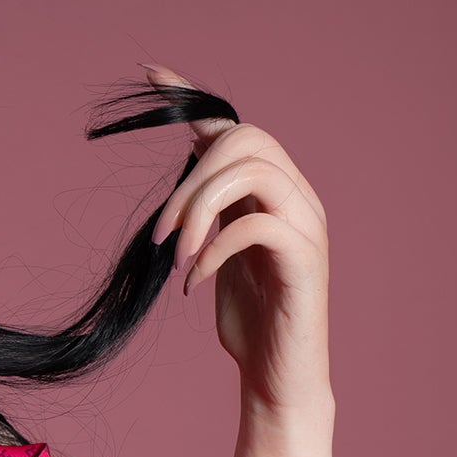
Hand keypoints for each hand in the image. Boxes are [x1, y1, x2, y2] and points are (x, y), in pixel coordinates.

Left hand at [142, 62, 330, 414]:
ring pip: (254, 170)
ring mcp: (305, 224)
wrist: (280, 380)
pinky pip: (257, 224)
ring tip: (179, 256)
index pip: (232, 126)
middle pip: (245, 139)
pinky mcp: (304, 260)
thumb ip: (210, 216)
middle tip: (163, 235)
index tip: (151, 76)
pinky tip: (197, 280)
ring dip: (201, 208)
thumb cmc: (251, 324)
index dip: (191, 99)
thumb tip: (182, 184)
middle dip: (191, 180)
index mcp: (272, 192)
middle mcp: (296, 196)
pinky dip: (217, 247)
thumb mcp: (216, 257)